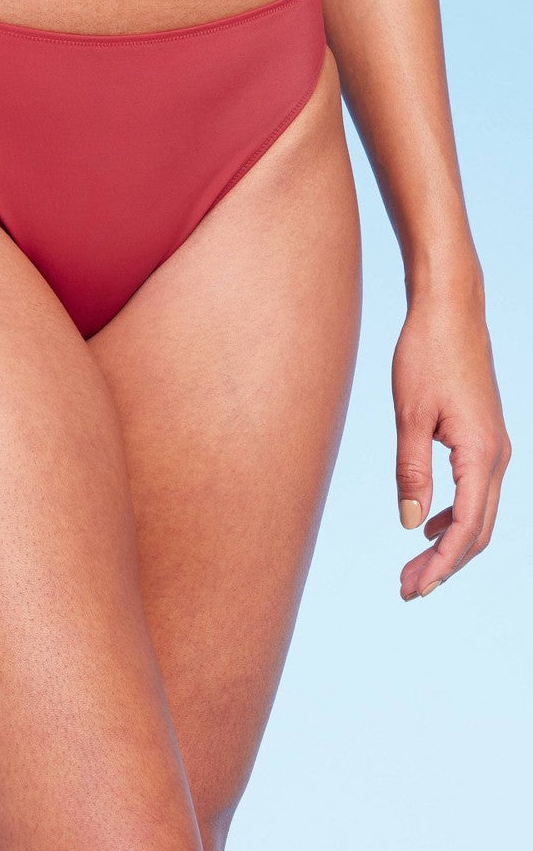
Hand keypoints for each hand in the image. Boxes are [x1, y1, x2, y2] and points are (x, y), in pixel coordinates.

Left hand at [392, 287, 509, 599]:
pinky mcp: (483, 438)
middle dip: (444, 565)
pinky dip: (455, 517)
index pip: (467, 529)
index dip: (441, 564)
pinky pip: (475, 492)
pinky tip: (428, 525)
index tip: (413, 589)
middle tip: (407, 590)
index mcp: (480, 454)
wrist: (450, 313)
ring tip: (413, 567)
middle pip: (478, 531)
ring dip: (449, 544)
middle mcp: (496, 457)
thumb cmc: (425, 357)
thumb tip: (409, 523)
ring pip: (479, 514)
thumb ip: (411, 470)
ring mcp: (493, 447)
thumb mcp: (409, 416)